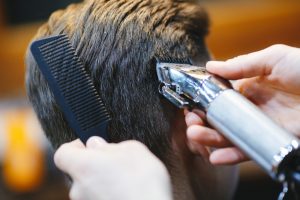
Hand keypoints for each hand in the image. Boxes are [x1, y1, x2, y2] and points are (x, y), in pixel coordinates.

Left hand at [54, 137, 171, 199]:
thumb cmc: (144, 184)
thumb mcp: (133, 150)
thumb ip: (111, 145)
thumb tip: (98, 145)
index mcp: (84, 166)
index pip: (62, 154)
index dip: (75, 147)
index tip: (90, 145)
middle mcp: (79, 188)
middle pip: (79, 171)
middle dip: (95, 164)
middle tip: (115, 161)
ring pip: (90, 187)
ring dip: (103, 181)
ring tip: (126, 180)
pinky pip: (98, 198)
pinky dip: (108, 194)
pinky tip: (126, 192)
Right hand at [186, 44, 299, 164]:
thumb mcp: (274, 58)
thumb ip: (241, 64)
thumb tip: (211, 66)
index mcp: (249, 87)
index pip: (219, 97)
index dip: (203, 102)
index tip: (191, 106)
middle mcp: (251, 108)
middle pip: (220, 119)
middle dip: (202, 123)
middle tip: (191, 125)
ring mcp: (259, 125)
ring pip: (228, 136)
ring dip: (210, 139)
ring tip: (196, 137)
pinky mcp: (270, 141)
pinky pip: (247, 150)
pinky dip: (231, 155)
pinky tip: (216, 156)